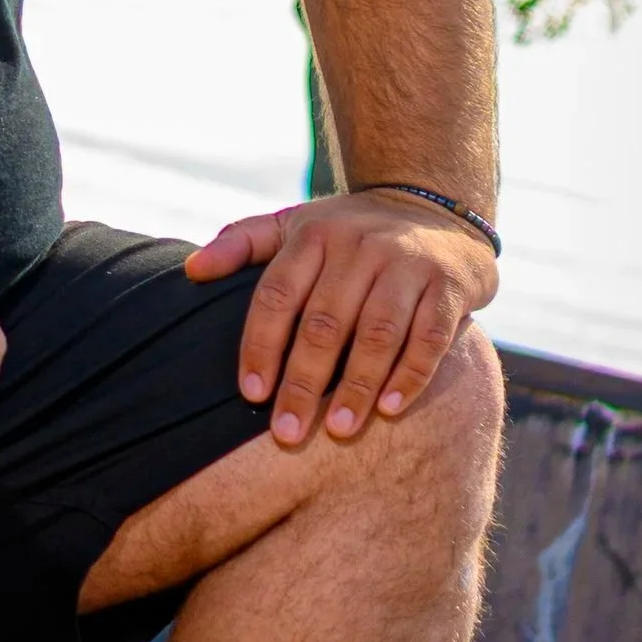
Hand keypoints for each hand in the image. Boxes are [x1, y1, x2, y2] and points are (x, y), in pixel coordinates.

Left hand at [185, 190, 496, 447]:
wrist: (434, 207)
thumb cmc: (348, 232)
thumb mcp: (295, 225)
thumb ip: (242, 243)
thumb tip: (191, 270)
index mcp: (314, 235)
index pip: (277, 296)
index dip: (261, 346)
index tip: (251, 394)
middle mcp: (360, 246)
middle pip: (324, 324)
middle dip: (304, 383)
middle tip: (287, 435)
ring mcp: (408, 264)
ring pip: (377, 334)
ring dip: (356, 386)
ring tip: (338, 430)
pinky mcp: (449, 285)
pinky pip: (429, 337)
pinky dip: (410, 375)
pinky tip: (389, 409)